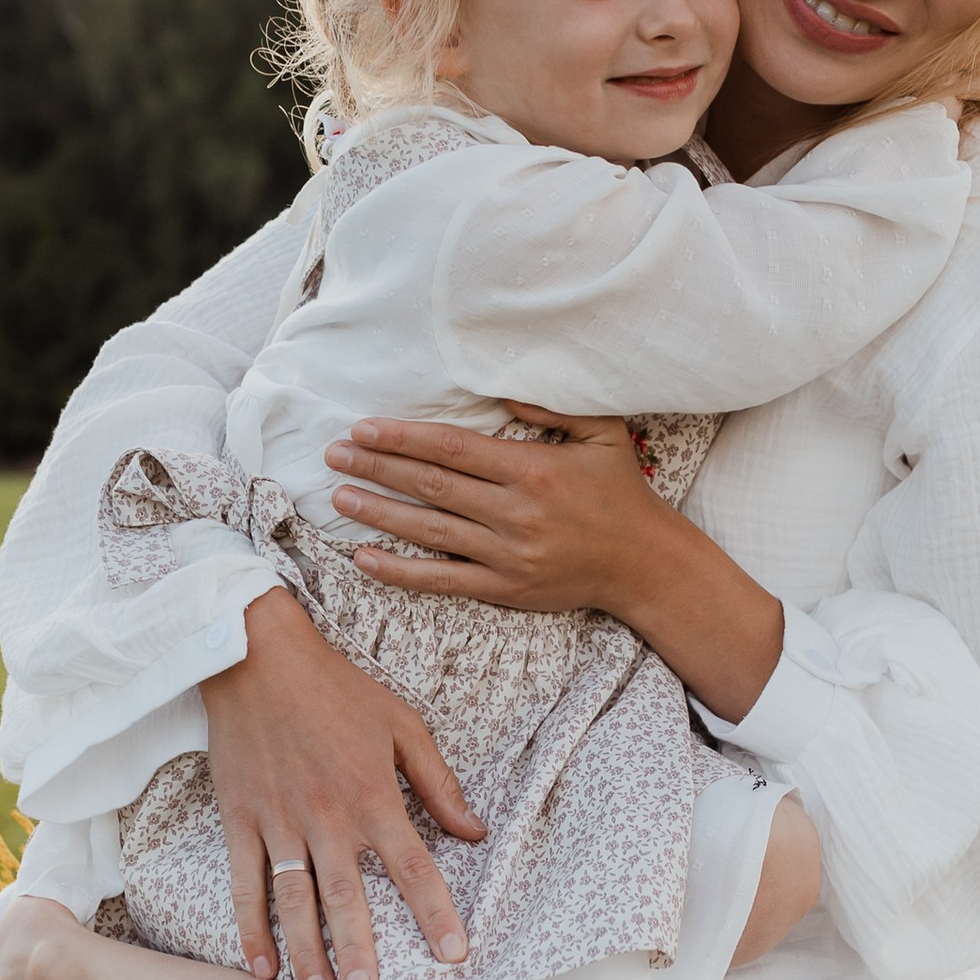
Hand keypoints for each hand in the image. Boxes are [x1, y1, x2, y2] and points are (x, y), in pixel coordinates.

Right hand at [198, 587, 482, 979]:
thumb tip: (476, 832)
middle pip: (347, 898)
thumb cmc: (337, 689)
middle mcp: (327, 818)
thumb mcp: (402, 725)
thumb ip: (438, 784)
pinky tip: (262, 967)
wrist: (257, 655)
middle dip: (361, 952)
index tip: (455, 956)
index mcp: (373, 796)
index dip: (435, 913)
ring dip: (306, 952)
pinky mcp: (240, 819)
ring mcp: (278, 822)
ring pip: (293, 900)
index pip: (413, 866)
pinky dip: (250, 928)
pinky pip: (245, 883)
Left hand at [327, 412, 661, 616]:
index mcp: (532, 470)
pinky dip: (400, 570)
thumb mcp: (604, 435)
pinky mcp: (505, 589)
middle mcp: (514, 512)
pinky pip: (442, 580)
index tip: (364, 428)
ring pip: (429, 531)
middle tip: (334, 454)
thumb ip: (554, 407)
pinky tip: (365, 557)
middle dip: (377, 467)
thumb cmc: (621, 494)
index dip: (403, 437)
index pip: (452, 448)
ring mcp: (507, 555)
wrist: (645, 564)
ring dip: (379, 512)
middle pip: (431, 485)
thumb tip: (501, 390)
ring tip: (339, 496)